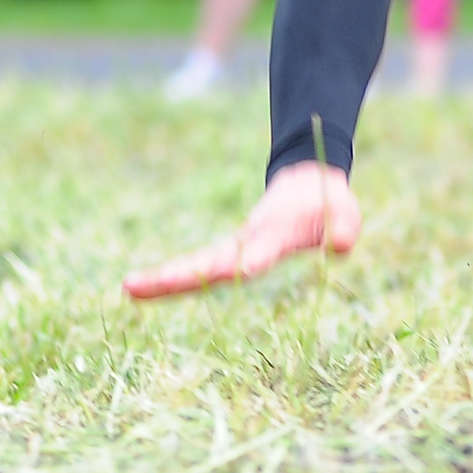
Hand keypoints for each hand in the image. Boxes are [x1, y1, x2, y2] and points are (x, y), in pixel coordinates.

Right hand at [123, 162, 359, 299]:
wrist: (307, 181)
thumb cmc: (327, 202)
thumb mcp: (345, 214)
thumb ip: (343, 229)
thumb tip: (342, 245)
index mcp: (272, 237)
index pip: (250, 258)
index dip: (236, 267)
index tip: (215, 277)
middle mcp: (246, 243)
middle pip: (206, 263)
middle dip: (172, 277)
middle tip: (133, 286)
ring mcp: (234, 249)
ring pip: (195, 266)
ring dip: (163, 279)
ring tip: (127, 289)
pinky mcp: (230, 254)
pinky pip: (198, 270)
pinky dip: (173, 281)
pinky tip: (145, 291)